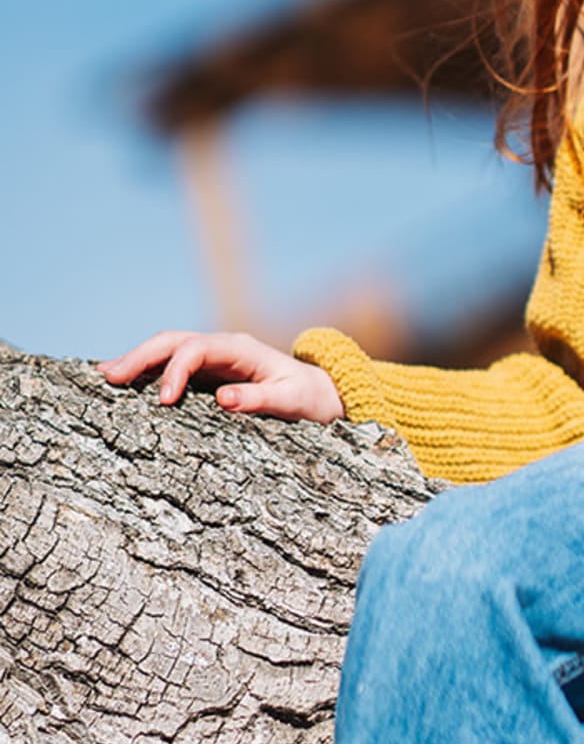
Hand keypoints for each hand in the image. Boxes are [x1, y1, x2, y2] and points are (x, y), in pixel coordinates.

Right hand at [98, 330, 344, 423]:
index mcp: (240, 349)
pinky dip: (148, 370)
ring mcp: (213, 358)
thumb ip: (260, 400)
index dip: (176, 370)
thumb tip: (224, 399)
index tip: (163, 400)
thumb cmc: (306, 398)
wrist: (318, 393)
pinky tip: (124, 380)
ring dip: (137, 360)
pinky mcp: (208, 372)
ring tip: (106, 375)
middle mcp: (222, 347)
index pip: (197, 349)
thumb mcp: (291, 402)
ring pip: (168, 349)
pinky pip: (172, 364)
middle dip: (141, 356)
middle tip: (110, 376)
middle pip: (174, 341)